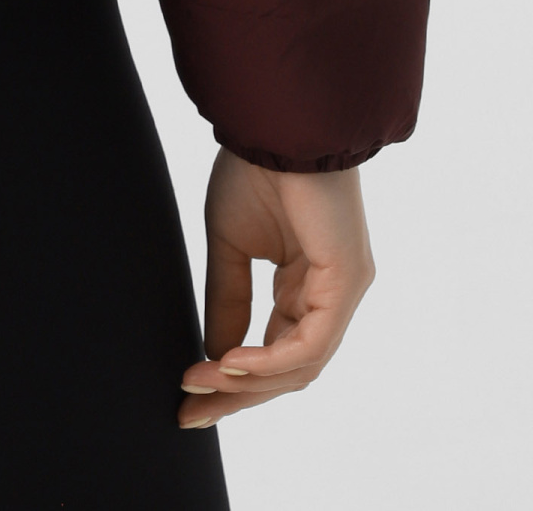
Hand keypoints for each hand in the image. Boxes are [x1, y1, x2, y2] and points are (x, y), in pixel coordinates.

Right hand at [177, 150, 373, 429]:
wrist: (276, 120)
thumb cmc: (255, 168)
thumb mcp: (230, 244)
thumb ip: (227, 301)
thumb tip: (213, 356)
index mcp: (307, 286)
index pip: (275, 352)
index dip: (232, 381)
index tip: (185, 395)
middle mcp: (331, 295)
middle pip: (289, 370)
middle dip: (236, 396)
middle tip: (188, 412)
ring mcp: (344, 291)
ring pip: (300, 366)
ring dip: (246, 383)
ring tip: (198, 381)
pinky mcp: (347, 281)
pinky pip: (310, 344)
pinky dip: (269, 360)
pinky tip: (230, 362)